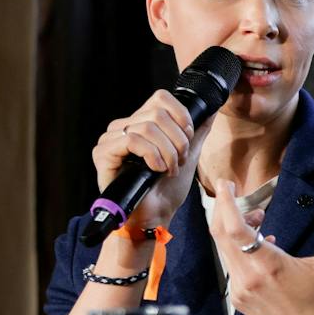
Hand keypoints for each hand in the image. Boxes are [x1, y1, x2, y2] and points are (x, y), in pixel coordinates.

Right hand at [92, 87, 217, 231]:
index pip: (160, 98)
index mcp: (141, 124)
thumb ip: (197, 133)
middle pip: (157, 112)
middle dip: (178, 140)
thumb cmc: (167, 190)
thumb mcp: (188, 156)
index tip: (189, 139)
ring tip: (170, 169)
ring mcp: (111, 139)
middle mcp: (123, 127)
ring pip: (147, 127)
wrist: (155, 216)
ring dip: (167, 152)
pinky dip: (152, 155)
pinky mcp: (103, 153)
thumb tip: (210, 111)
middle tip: (180, 161)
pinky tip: (156, 169)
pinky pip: (131, 140)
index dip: (181, 116)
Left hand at [209, 180, 313, 314]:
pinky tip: (259, 246)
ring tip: (258, 220)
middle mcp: (249, 278)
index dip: (227, 204)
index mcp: (269, 266)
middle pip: (221, 235)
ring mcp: (241, 290)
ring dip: (234, 230)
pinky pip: (231, 266)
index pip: (235, 228)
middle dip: (225, 210)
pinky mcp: (239, 300)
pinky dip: (238, 249)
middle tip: (235, 194)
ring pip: (224, 250)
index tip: (228, 186)